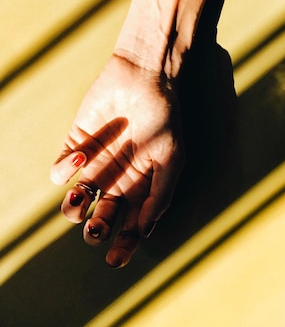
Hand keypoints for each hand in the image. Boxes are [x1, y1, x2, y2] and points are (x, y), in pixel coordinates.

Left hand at [50, 53, 183, 267]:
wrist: (144, 77)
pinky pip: (61, 170)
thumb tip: (144, 232)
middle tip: (97, 226)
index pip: (129, 226)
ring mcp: (95, 163)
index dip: (122, 246)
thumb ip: (160, 195)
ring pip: (75, 202)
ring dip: (73, 208)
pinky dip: (64, 169)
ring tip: (80, 196)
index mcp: (141, 187)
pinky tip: (81, 155)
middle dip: (96, 230)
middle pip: (100, 219)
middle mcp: (117, 180)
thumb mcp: (171, 158)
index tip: (114, 260)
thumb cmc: (163, 116)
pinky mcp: (76, 144)